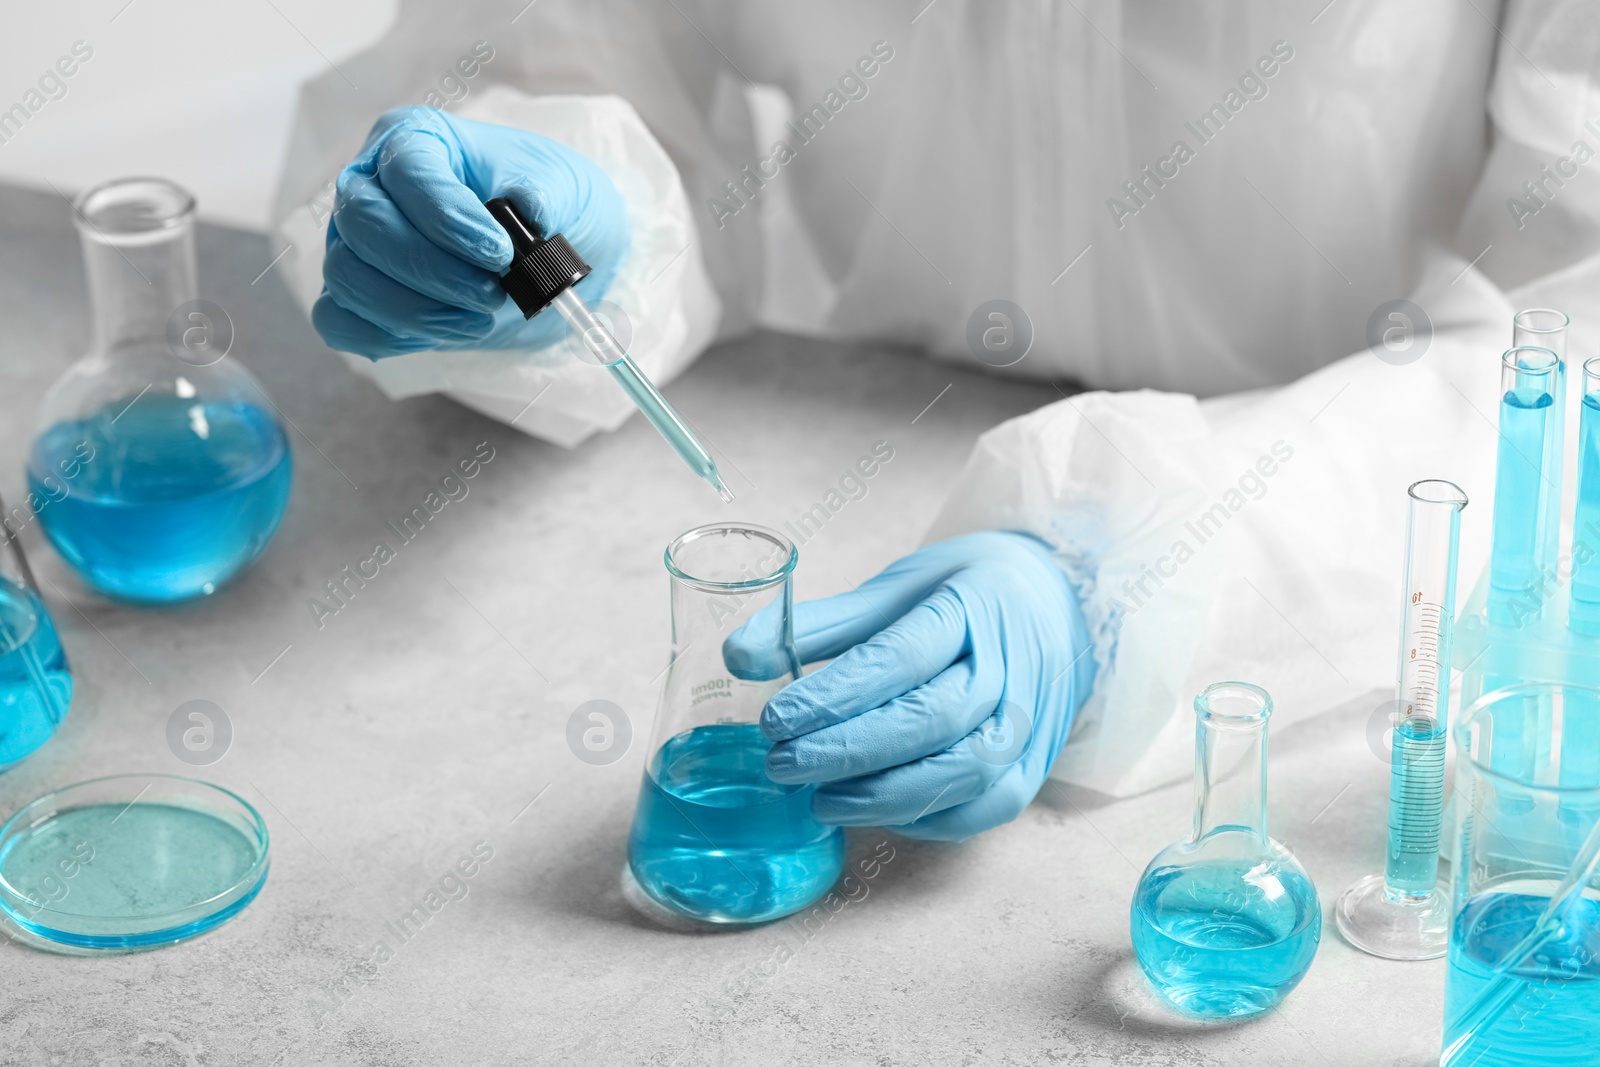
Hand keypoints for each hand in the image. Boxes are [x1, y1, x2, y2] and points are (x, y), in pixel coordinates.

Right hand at [313, 106, 629, 357]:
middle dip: (430, 270)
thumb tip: (530, 207)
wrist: (544, 251)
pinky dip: (386, 337)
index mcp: (415, 139)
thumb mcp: (560, 184)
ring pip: (348, 276)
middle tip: (491, 294)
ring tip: (479, 318)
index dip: (446, 217)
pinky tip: (442, 333)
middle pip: (364, 224)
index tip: (498, 253)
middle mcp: (370, 184)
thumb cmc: (543, 203)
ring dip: (415, 311)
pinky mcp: (356, 295)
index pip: (406, 171)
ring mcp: (354, 242)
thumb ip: (544, 192)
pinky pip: (340, 322)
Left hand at [726, 531, 1095, 840]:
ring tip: (818, 801)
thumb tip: (737, 656)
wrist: (1060, 603)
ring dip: (885, 795)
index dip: (833, 695)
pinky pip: (986, 806)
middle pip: (931, 720)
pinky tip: (873, 814)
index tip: (773, 718)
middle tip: (781, 763)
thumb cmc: (964, 594)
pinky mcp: (1035, 765)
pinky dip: (928, 818)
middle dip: (848, 750)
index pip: (899, 658)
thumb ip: (819, 625)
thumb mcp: (898, 588)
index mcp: (971, 606)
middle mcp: (1010, 666)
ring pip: (966, 770)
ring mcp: (1031, 721)